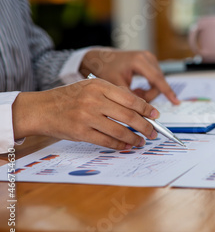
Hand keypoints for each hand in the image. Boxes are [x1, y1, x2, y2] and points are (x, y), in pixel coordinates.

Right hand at [12, 79, 159, 149]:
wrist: (41, 109)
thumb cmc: (69, 98)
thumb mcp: (91, 87)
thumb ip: (114, 94)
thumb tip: (140, 106)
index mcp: (99, 86)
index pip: (130, 98)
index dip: (146, 109)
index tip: (156, 116)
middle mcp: (94, 100)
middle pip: (129, 116)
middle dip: (145, 126)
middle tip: (153, 133)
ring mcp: (87, 117)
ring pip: (120, 130)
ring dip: (134, 138)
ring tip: (142, 141)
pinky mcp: (81, 132)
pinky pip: (107, 141)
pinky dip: (120, 145)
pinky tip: (126, 146)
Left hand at [79, 48, 179, 103]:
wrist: (101, 58)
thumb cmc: (105, 68)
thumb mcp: (115, 85)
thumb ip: (129, 97)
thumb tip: (140, 111)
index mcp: (139, 60)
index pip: (157, 79)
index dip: (167, 92)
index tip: (175, 101)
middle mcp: (147, 58)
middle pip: (158, 82)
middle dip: (150, 95)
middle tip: (138, 101)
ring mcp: (149, 59)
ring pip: (157, 82)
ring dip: (148, 92)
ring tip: (134, 94)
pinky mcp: (149, 62)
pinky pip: (155, 79)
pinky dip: (148, 87)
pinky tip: (136, 90)